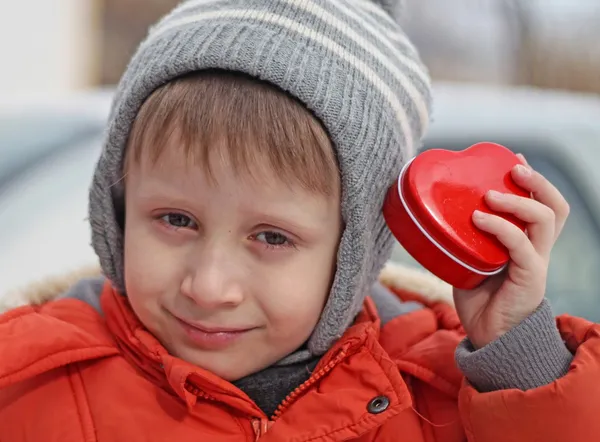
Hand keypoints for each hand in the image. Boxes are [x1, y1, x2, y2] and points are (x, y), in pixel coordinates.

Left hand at [453, 154, 569, 348]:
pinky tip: (479, 220)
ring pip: (545, 219)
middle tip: (514, 167)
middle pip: (554, 206)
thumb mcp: (468, 261)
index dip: (534, 180)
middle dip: (537, 181)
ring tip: (491, 194)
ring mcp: (536, 263)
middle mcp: (537, 249)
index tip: (513, 159)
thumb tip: (430, 217)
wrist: (489, 338)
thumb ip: (462, 240)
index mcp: (526, 243)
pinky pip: (521, 245)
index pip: (542, 205)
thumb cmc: (478, 299)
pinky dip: (501, 228)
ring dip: (517, 200)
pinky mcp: (530, 278)